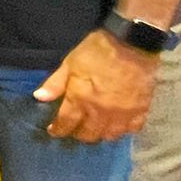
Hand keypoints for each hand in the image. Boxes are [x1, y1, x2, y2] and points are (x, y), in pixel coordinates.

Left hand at [33, 28, 158, 142]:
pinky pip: (132, 130)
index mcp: (80, 100)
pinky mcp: (141, 111)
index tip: (53, 130)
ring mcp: (122, 114)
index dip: (58, 129)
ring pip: (110, 136)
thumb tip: (39, 98)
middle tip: (74, 128)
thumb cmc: (96, 52)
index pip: (66, 123)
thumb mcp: (70, 63)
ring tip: (95, 128)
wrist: (131, 44)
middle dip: (78, 134)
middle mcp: (101, 112)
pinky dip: (123, 130)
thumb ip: (55, 83)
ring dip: (100, 134)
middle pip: (88, 135)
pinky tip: (117, 125)